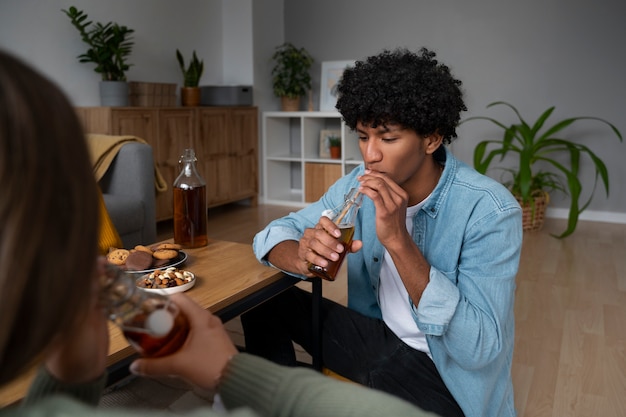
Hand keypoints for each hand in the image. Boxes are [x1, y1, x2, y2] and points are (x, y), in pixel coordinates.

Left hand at [44, 258, 108, 382]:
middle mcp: (72, 306)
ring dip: (109, 279)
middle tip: (112, 262)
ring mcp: (85, 311)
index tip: (99, 260)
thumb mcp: (77, 327)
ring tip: (119, 270)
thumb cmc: (70, 356)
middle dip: (99, 271)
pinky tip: (121, 285)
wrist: (82, 376)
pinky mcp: (97, 318)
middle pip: (87, 282)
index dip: (86, 269)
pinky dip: (114, 291)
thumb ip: (84, 302)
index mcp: (61, 308)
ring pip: (98, 288)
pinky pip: (107, 299)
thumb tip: (92, 277)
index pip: (74, 281)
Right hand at [129, 293, 237, 390]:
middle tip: (151, 325)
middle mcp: (208, 319)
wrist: (234, 377)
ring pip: (190, 320)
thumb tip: (136, 366)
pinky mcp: (215, 338)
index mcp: (201, 317)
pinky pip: (197, 329)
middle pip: (183, 309)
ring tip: (160, 336)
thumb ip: (154, 366)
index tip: (149, 309)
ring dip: (176, 326)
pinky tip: (176, 345)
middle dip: (166, 316)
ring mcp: (213, 328)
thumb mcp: (178, 366)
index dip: (162, 301)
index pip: (179, 298)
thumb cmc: (212, 366)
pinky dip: (185, 333)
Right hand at [297, 216, 362, 274]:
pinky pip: (309, 255)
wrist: (309, 262)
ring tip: (335, 257)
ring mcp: (306, 243)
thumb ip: (349, 245)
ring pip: (314, 244)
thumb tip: (359, 243)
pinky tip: (324, 263)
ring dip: (326, 251)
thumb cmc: (324, 250)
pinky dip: (317, 259)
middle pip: (319, 233)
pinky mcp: (303, 254)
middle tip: (340, 250)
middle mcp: (311, 233)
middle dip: (331, 242)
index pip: (323, 220)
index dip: (330, 226)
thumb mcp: (338, 246)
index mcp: (320, 228)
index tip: (338, 234)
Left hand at [358, 170, 408, 245]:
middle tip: (361, 178)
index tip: (367, 173)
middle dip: (369, 176)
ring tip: (360, 184)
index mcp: (402, 195)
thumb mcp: (395, 206)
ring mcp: (393, 205)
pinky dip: (366, 190)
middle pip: (382, 180)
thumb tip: (376, 185)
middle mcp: (399, 198)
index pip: (388, 178)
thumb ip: (389, 196)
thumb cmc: (393, 224)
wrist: (396, 239)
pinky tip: (361, 190)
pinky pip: (374, 195)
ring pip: (378, 185)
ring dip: (367, 182)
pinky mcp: (385, 211)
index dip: (375, 174)